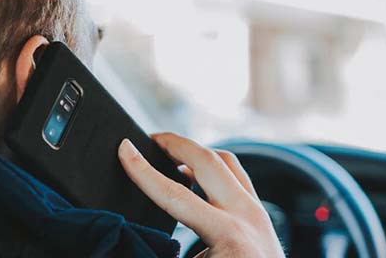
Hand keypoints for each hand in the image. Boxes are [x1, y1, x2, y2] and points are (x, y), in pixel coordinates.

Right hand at [118, 133, 284, 257]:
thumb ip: (168, 247)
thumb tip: (138, 235)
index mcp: (228, 235)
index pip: (176, 193)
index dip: (144, 171)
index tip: (124, 150)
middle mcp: (247, 216)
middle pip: (207, 160)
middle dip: (176, 143)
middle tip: (149, 138)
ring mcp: (258, 212)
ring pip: (227, 161)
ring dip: (196, 152)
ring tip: (170, 153)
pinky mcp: (261, 214)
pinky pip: (237, 176)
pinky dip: (213, 167)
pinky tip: (195, 175)